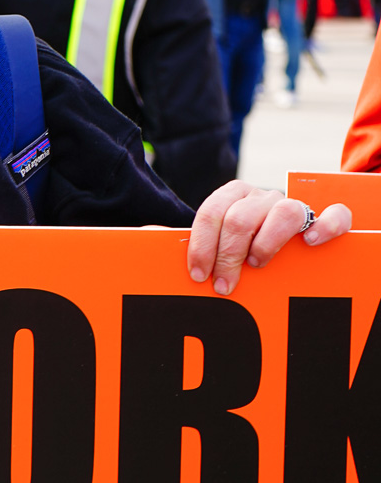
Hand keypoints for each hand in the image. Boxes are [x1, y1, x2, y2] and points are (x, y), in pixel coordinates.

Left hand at [187, 181, 350, 296]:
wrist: (285, 238)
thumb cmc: (240, 246)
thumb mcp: (215, 240)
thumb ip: (190, 239)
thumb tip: (148, 233)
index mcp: (234, 196)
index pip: (212, 211)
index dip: (202, 245)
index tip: (198, 275)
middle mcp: (262, 197)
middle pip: (241, 218)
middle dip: (228, 256)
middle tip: (224, 286)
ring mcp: (293, 206)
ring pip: (284, 212)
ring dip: (267, 244)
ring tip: (257, 265)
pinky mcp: (323, 219)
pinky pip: (334, 214)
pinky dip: (325, 227)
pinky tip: (309, 243)